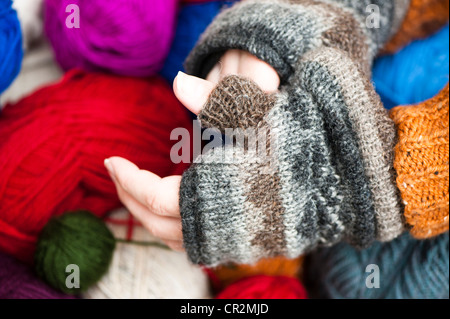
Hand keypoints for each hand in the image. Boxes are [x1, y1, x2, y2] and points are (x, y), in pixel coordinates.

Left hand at [105, 50, 279, 250]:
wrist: (333, 181)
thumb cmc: (295, 145)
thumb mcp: (257, 114)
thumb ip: (215, 100)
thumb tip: (177, 81)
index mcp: (218, 197)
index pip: (156, 198)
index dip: (129, 180)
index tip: (111, 160)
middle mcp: (220, 227)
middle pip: (157, 223)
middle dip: (130, 198)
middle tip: (115, 172)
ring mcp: (229, 242)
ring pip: (172, 239)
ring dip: (146, 215)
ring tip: (132, 189)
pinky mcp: (238, 246)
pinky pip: (191, 244)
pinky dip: (170, 227)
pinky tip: (166, 207)